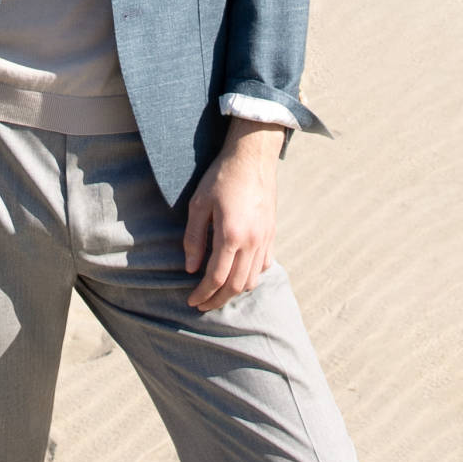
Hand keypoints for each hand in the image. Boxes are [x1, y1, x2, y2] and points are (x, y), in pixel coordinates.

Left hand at [183, 121, 283, 311]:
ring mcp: (265, 238)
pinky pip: (264, 265)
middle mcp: (252, 242)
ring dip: (235, 291)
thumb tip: (191, 269)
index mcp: (231, 235)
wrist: (252, 157)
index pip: (216, 278)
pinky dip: (251, 276)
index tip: (191, 301)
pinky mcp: (272, 233)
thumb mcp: (198, 205)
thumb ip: (194, 239)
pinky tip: (239, 273)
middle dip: (217, 300)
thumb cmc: (221, 177)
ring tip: (219, 292)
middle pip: (236, 285)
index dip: (203, 294)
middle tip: (202, 305)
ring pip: (253, 279)